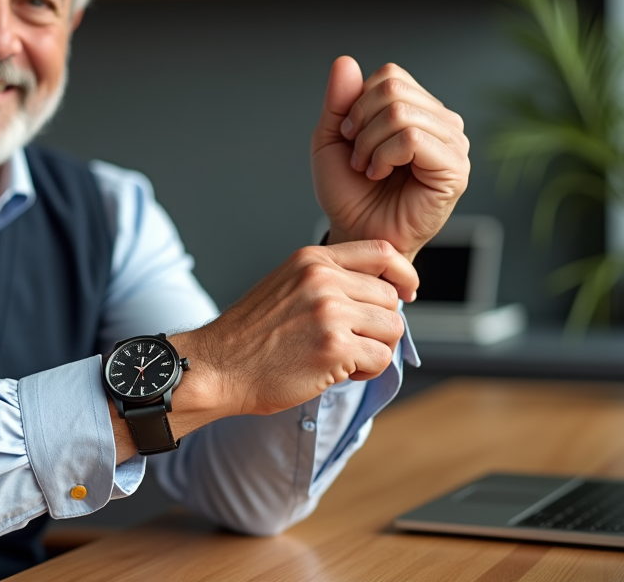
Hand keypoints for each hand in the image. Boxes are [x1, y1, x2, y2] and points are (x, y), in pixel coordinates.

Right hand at [172, 240, 415, 419]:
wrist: (216, 366)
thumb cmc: (249, 336)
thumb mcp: (286, 285)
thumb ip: (327, 280)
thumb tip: (380, 292)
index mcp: (312, 260)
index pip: (381, 251)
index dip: (403, 274)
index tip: (406, 292)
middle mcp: (322, 279)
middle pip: (390, 297)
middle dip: (379, 324)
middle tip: (350, 341)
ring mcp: (329, 312)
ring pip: (392, 328)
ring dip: (374, 349)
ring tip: (341, 357)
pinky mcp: (334, 348)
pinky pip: (380, 359)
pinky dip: (365, 371)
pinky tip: (335, 371)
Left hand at [311, 57, 469, 259]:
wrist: (356, 232)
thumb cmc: (349, 192)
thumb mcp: (331, 138)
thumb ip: (338, 100)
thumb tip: (345, 60)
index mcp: (419, 110)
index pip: (390, 76)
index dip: (357, 104)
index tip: (349, 136)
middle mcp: (442, 123)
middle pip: (394, 90)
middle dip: (360, 124)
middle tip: (357, 156)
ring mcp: (453, 145)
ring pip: (402, 114)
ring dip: (369, 145)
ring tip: (368, 169)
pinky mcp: (455, 170)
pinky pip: (413, 140)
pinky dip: (384, 156)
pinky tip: (380, 175)